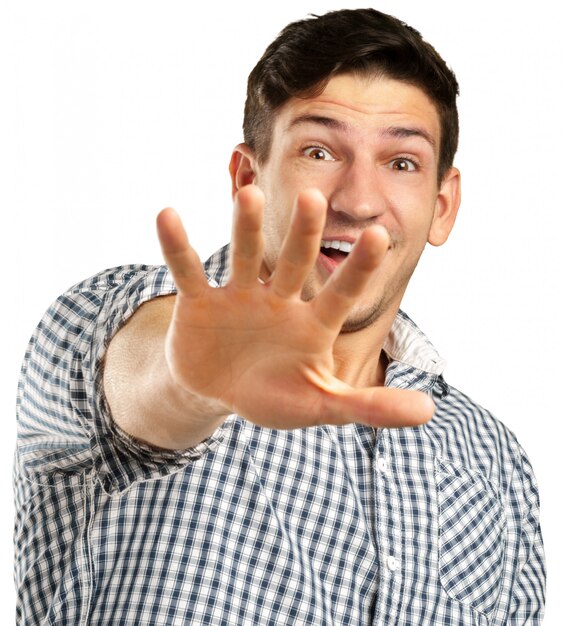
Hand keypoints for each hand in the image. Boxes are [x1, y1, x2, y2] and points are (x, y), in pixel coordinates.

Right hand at [156, 185, 433, 429]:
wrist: (219, 390)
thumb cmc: (275, 395)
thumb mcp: (320, 405)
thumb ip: (369, 406)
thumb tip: (429, 411)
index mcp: (311, 324)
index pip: (340, 294)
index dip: (358, 268)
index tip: (378, 236)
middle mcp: (279, 300)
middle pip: (294, 262)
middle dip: (303, 234)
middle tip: (315, 198)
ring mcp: (239, 296)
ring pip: (245, 256)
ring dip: (246, 229)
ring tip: (248, 196)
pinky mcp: (200, 300)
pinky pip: (189, 271)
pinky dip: (177, 247)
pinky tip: (167, 215)